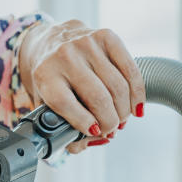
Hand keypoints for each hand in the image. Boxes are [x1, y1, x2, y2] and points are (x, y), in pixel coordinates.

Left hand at [19, 19, 146, 154]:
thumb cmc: (50, 79)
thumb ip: (60, 129)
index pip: (66, 103)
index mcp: (45, 74)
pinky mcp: (107, 37)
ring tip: (121, 120)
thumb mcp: (44, 104)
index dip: (84, 124)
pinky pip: (130, 70)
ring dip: (124, 111)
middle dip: (110, 122)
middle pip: (98, 98)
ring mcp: (87, 44)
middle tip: (111, 130)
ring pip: (118, 87)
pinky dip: (137, 94)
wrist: (49, 41)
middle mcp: (65, 56)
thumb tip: (87, 144)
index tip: (95, 132)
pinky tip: (136, 108)